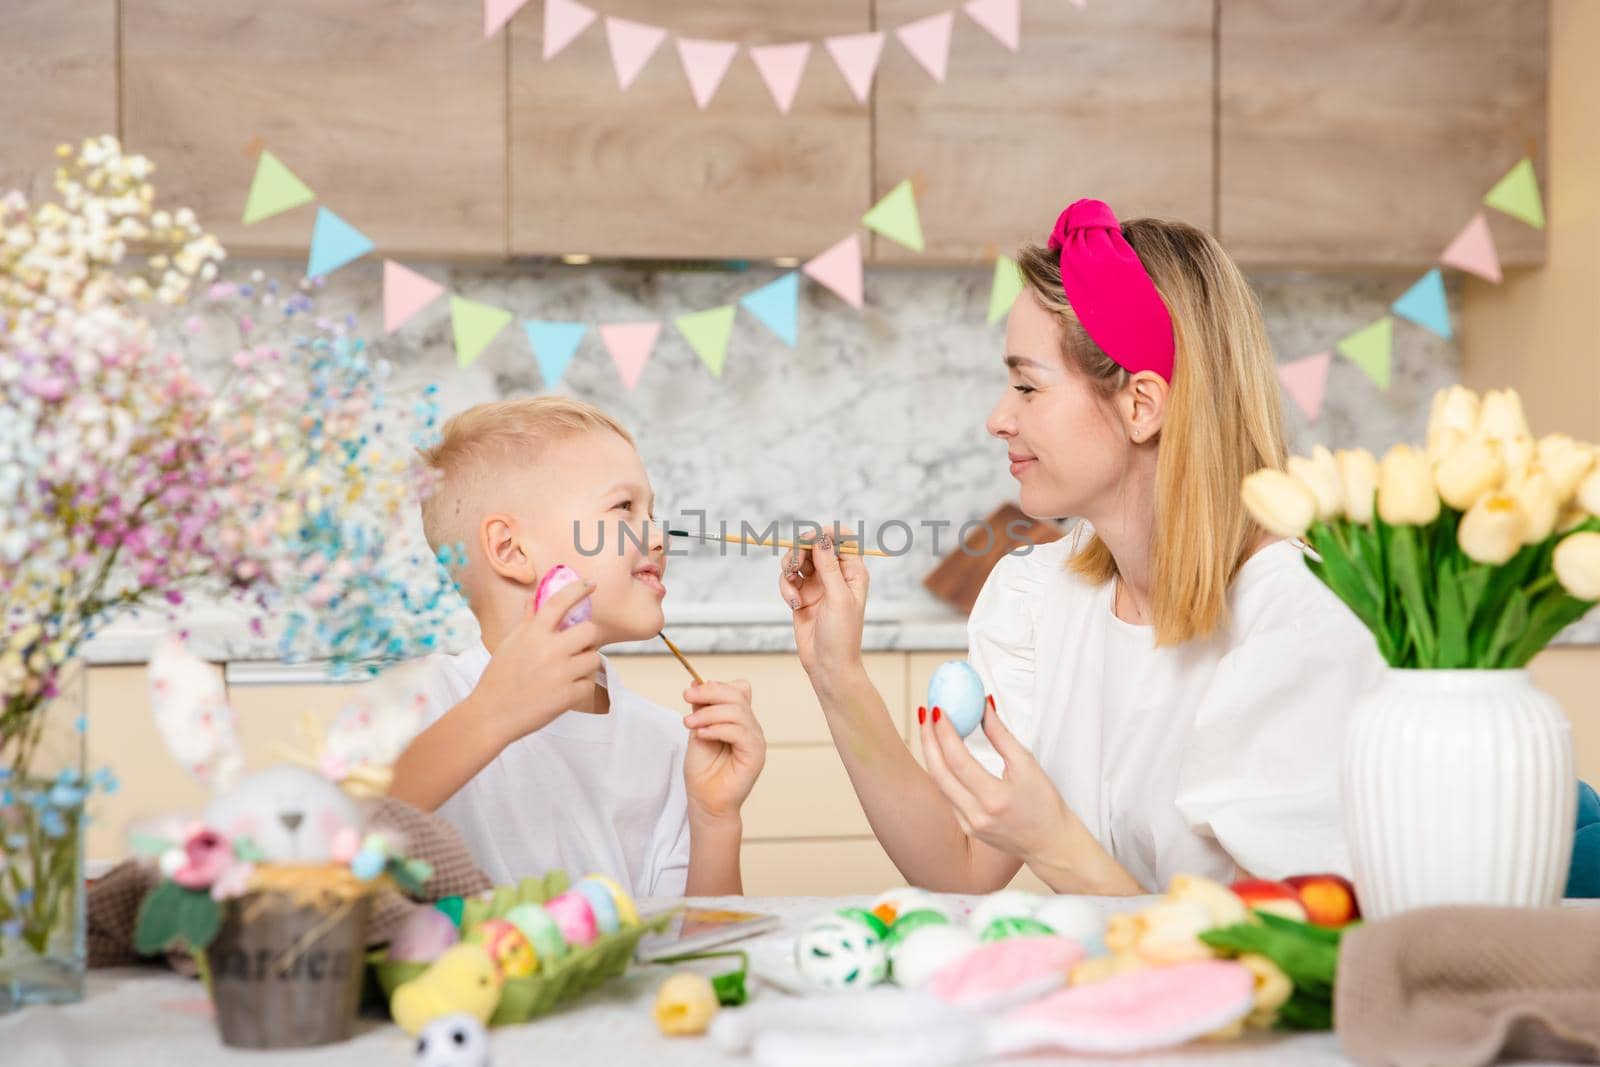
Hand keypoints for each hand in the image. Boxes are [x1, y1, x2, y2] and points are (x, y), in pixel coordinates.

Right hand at [470, 580, 601, 745]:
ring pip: (594, 658)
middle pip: (590, 631)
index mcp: (532, 633)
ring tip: (568, 672)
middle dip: (586, 639)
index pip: (560, 602)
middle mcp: (549, 649)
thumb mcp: (510, 643)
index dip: (578, 589)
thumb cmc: (499, 677)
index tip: (591, 585)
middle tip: (576, 647)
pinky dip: (580, 688)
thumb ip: (527, 620)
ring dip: (585, 664)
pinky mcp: (567, 696)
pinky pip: (589, 684)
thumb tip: (534, 598)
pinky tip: (564, 691)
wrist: (491, 715)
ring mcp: (560, 673)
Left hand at [682, 679, 765, 824]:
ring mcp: (756, 741)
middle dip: (709, 692)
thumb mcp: (697, 731)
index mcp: (740, 720)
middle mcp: (751, 728)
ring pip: (737, 711)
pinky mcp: (755, 755)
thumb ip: (701, 710)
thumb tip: (696, 683)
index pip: (739, 689)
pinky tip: (702, 735)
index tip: (690, 692)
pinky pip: (740, 732)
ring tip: (689, 724)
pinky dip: (717, 729)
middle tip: (686, 697)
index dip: (716, 686)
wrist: (705, 801)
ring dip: (708, 713)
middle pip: (739, 694)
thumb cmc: (703, 771)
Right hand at [776, 526, 869, 684]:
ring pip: (798, 560)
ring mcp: (818, 584)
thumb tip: (821, 538)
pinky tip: (792, 604)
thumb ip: (828, 566)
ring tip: (791, 586)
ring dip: (790, 568)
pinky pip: (788, 579)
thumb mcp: (838, 597)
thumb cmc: (842, 634)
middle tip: (794, 564)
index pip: (843, 539)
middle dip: (801, 551)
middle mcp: (836, 574)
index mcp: (853, 572)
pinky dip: (786, 587)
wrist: (828, 665)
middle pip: (814, 545)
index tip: (811, 538)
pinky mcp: (801, 595)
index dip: (827, 534)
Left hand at [918, 696, 1078, 867]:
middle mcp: (976, 815)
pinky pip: (946, 794)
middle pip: (939, 772)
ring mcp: (968, 824)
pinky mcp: (966, 826)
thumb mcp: (1027, 764)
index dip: (945, 733)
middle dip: (928, 739)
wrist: (1050, 843)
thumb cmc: (1044, 803)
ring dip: (931, 753)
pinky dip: (941, 770)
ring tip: (929, 726)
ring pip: (938, 783)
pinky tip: (940, 751)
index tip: (938, 709)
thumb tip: (983, 706)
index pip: (959, 761)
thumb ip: (1001, 735)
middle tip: (926, 713)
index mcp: (995, 800)